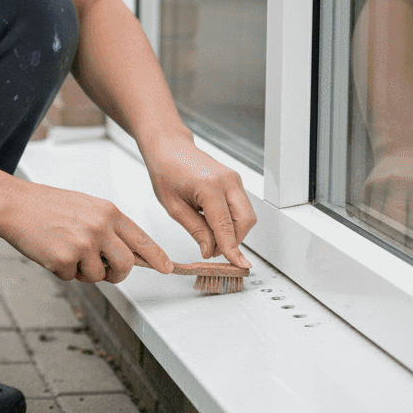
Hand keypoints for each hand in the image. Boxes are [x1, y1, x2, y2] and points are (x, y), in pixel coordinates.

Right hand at [0, 183, 176, 283]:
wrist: (15, 205)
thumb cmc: (47, 205)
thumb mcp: (86, 208)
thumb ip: (108, 227)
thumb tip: (126, 253)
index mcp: (109, 212)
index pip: (141, 238)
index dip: (156, 256)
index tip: (167, 267)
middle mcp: (100, 228)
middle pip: (126, 265)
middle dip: (118, 274)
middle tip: (108, 273)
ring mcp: (83, 245)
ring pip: (99, 276)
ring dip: (84, 272)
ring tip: (67, 251)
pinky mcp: (65, 260)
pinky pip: (73, 278)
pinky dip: (63, 271)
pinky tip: (52, 252)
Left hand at [145, 136, 254, 269]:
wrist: (168, 147)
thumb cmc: (166, 170)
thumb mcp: (173, 207)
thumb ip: (195, 230)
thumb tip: (209, 250)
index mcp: (210, 186)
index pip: (226, 226)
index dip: (232, 249)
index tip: (238, 265)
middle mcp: (228, 181)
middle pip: (245, 221)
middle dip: (234, 241)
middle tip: (213, 251)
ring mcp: (234, 179)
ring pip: (246, 215)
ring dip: (233, 231)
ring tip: (210, 236)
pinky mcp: (234, 180)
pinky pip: (241, 207)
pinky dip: (232, 220)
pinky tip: (213, 223)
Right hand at [362, 149, 412, 245]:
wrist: (404, 151)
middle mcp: (397, 182)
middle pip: (392, 222)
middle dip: (396, 241)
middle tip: (400, 254)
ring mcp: (379, 183)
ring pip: (377, 219)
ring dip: (383, 235)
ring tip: (389, 245)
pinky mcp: (367, 186)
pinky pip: (368, 213)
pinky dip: (374, 225)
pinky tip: (380, 231)